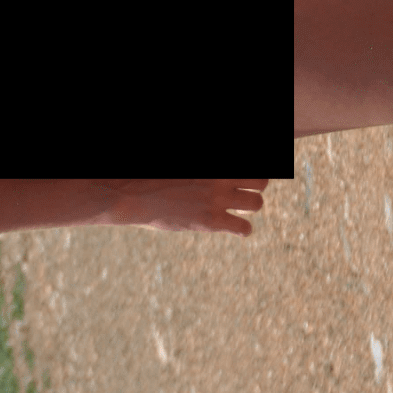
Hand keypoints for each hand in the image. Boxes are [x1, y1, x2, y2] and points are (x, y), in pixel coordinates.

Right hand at [91, 179, 268, 236]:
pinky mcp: (211, 220)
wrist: (131, 195)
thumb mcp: (178, 169)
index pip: (251, 168)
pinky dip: (243, 229)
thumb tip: (209, 178)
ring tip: (239, 208)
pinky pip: (244, 228)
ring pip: (257, 203)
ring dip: (250, 205)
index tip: (240, 179)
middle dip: (255, 185)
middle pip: (261, 180)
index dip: (248, 174)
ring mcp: (216, 199)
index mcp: (213, 164)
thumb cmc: (149, 176)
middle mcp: (219, 177)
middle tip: (244, 189)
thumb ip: (200, 173)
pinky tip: (235, 227)